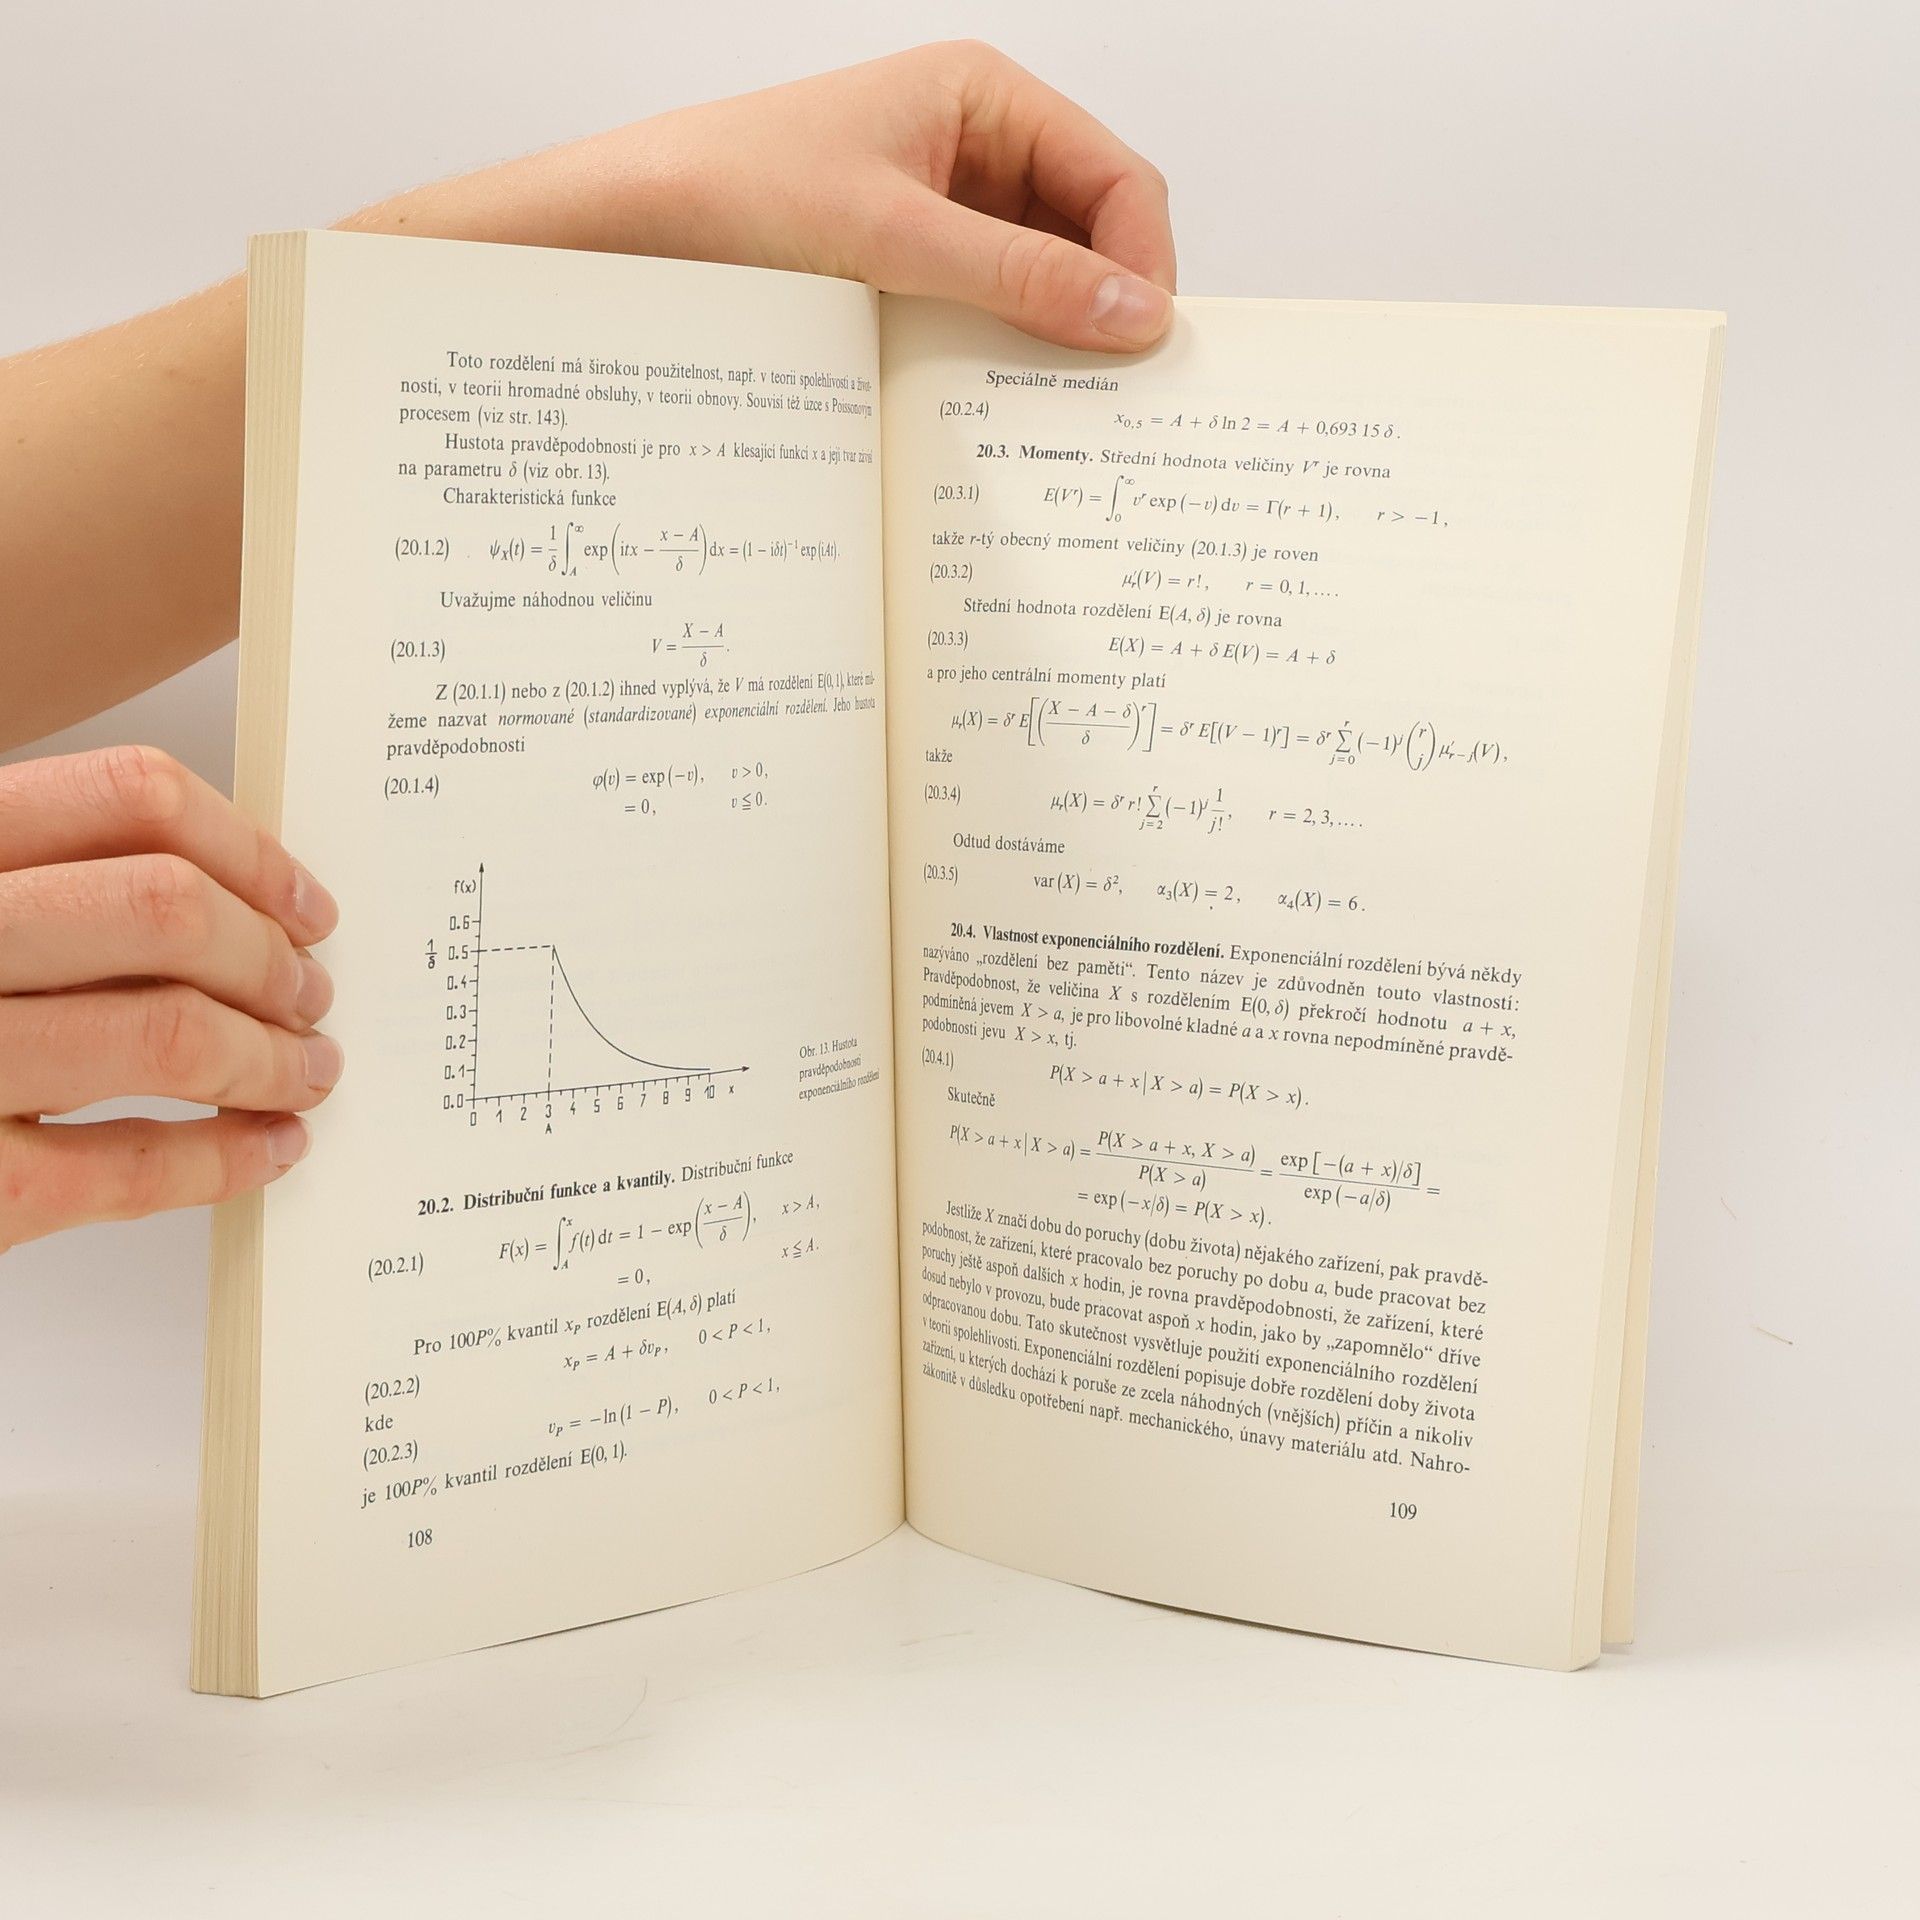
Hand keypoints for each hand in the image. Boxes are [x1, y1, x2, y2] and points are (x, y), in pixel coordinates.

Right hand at [0, 746, 342, 1251]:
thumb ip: (46, 884)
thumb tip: (233, 902)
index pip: (129, 796)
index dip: (251, 850)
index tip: (306, 906)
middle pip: (165, 909)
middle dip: (269, 959)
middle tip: (310, 997)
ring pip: (164, 1032)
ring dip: (269, 1058)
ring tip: (305, 1072)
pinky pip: (123, 1167)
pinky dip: (222, 1158)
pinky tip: (265, 1149)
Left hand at [344, 40, 1178, 350]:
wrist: (623, 231)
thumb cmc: (734, 190)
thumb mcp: (893, 236)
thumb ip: (1019, 276)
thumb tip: (1135, 315)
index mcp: (982, 96)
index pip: (1115, 178)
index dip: (1142, 261)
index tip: (1142, 347)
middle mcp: (971, 146)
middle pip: (1087, 233)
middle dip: (1101, 307)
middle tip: (1108, 395)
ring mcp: (939, 210)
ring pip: (1037, 282)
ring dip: (1046, 340)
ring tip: (1046, 408)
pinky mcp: (904, 267)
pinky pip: (982, 311)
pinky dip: (995, 355)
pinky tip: (988, 401)